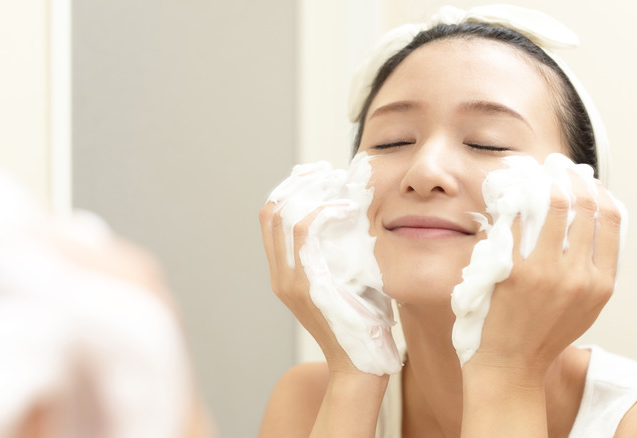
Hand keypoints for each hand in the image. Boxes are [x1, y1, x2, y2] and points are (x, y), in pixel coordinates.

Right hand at [260, 157, 400, 375]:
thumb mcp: (352, 279)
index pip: (272, 218)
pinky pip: (305, 233)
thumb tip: (361, 216)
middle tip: (328, 172)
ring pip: (282, 216)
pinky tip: (346, 209)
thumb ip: (346, 250)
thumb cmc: (366, 325)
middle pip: (270, 211)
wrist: (363, 366)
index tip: (319, 173)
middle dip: (298, 183)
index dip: (290, 188)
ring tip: (338, 184)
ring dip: (311, 192)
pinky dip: (324, 211)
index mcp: (286, 274)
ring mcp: (290, 281)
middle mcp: (281, 276)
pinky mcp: (307, 284)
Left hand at [466, 172, 622, 378]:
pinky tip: (510, 193)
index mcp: (601, 283)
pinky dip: (514, 201)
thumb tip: (584, 219)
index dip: (598, 191)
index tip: (586, 178)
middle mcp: (578, 276)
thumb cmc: (542, 337)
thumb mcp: (583, 307)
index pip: (612, 219)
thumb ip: (589, 269)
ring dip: (544, 181)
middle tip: (558, 164)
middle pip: (584, 205)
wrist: (509, 368)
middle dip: (572, 177)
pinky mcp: (511, 271)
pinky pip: (516, 222)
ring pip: (551, 206)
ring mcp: (544, 272)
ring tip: (534, 171)